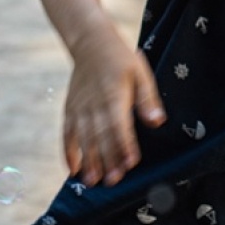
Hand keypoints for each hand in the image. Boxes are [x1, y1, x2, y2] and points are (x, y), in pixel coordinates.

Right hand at [63, 36, 166, 186]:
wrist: (91, 43)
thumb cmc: (120, 59)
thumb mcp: (140, 72)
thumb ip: (148, 98)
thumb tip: (157, 121)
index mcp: (114, 95)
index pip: (119, 125)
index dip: (125, 144)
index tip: (131, 162)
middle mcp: (94, 104)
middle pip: (101, 136)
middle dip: (107, 160)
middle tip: (113, 181)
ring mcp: (79, 108)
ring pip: (83, 139)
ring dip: (88, 160)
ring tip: (93, 181)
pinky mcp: (70, 110)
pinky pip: (67, 134)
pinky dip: (68, 152)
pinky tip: (73, 170)